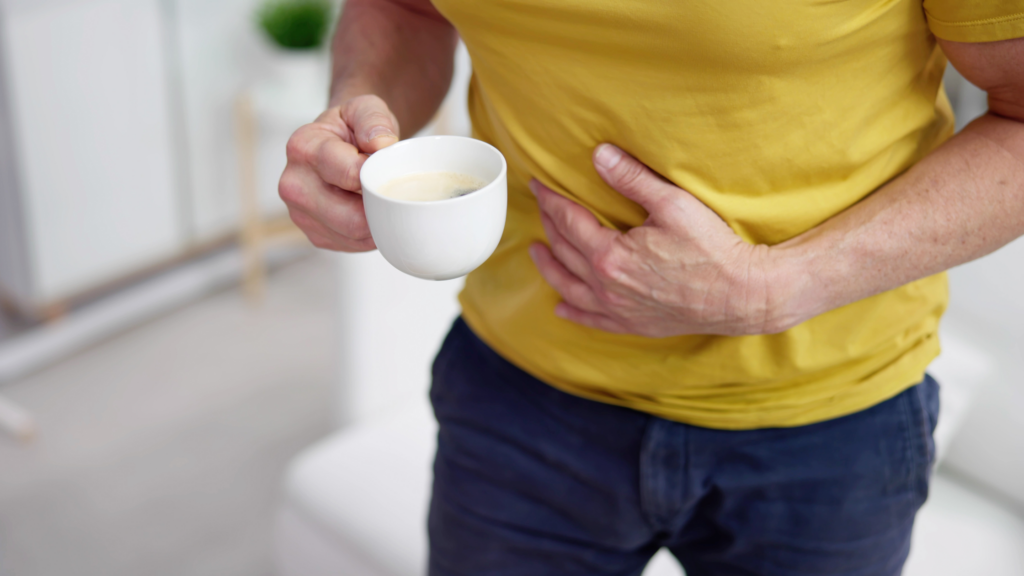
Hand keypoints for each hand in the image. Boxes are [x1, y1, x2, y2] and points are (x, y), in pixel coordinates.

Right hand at [278, 95, 399, 251]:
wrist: (340, 144)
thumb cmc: (353, 128)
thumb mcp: (365, 108)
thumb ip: (374, 119)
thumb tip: (381, 144)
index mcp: (303, 147)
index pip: (350, 175)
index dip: (378, 176)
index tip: (386, 167)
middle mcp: (293, 183)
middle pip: (351, 217)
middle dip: (378, 205)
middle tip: (389, 188)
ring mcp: (300, 214)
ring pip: (354, 235)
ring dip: (376, 221)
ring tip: (379, 198)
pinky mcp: (314, 235)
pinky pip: (352, 245)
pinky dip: (368, 234)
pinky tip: (369, 212)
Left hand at [529, 144, 794, 336]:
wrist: (744, 295)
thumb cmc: (713, 249)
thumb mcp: (673, 204)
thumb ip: (632, 179)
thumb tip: (599, 155)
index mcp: (610, 256)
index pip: (568, 222)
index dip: (551, 200)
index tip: (538, 185)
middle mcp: (607, 287)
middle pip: (565, 252)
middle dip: (550, 226)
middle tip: (542, 207)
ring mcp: (618, 310)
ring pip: (570, 288)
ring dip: (550, 268)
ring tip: (537, 252)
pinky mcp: (633, 325)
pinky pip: (592, 321)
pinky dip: (572, 313)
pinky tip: (560, 307)